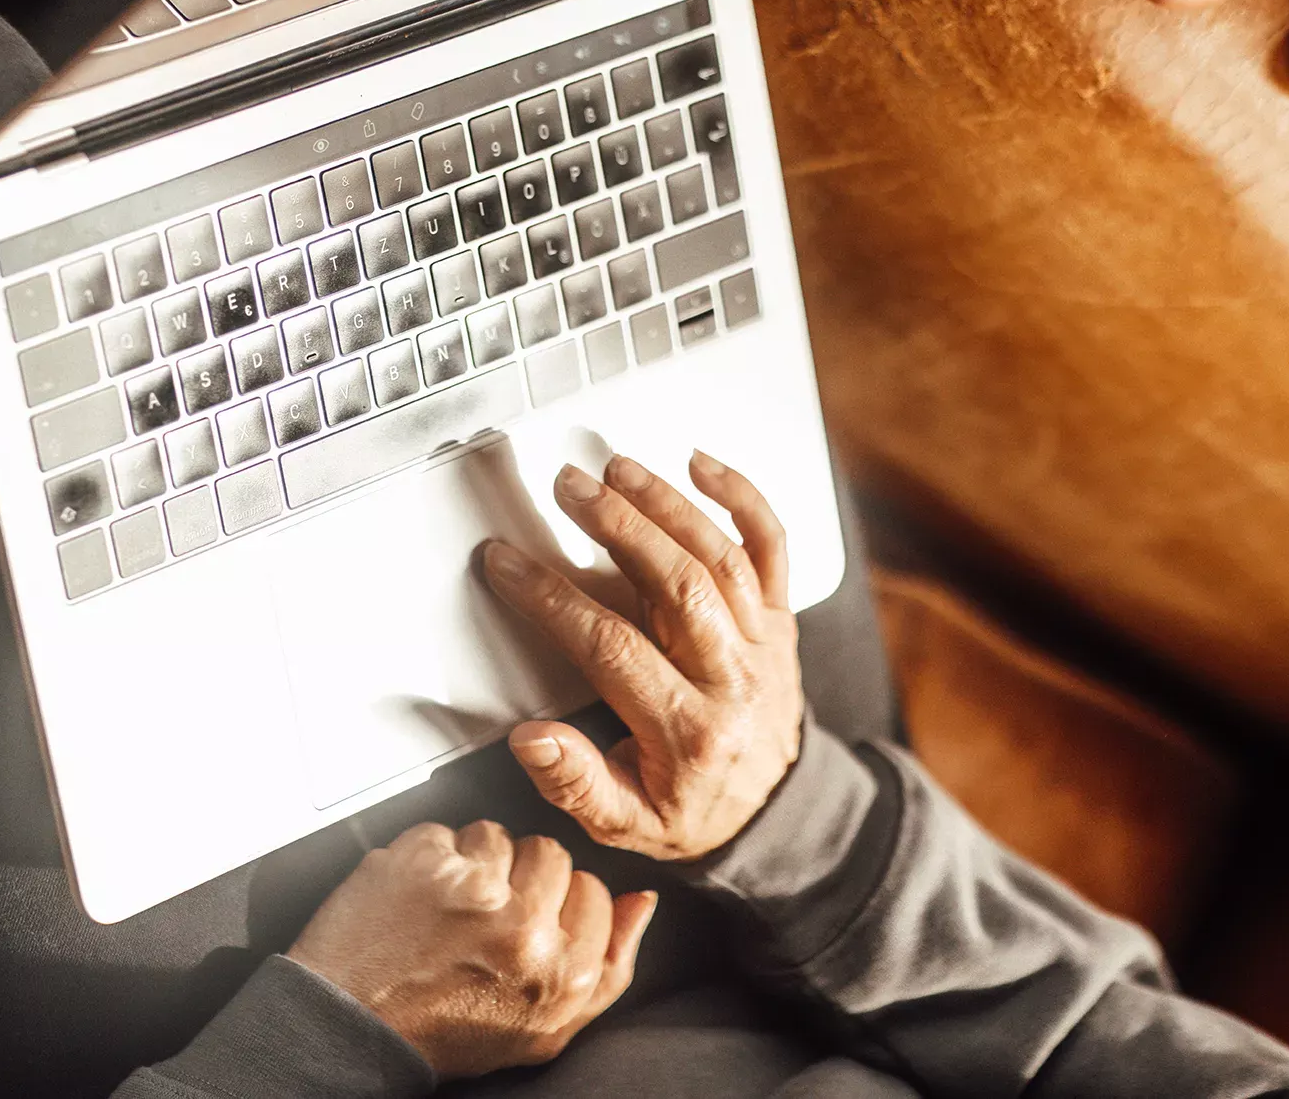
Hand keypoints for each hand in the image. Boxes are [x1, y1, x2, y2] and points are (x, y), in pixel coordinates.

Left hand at [287, 820, 656, 1077]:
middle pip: (551, 854)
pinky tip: (417, 896)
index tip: (531, 917)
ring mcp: (470, 888)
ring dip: (475, 861)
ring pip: (498, 834)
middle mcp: (523, 928)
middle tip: (486, 914)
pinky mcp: (421, 860)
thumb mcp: (547, 1028)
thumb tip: (641, 902)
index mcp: (563, 972)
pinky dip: (429, 857)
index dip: (560, 902)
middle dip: (521, 877)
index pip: (596, 892)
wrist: (355, 1027)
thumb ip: (609, 967)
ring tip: (448, 905)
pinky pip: (443, 831)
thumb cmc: (445, 1030)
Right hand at [480, 451, 803, 863]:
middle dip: (617, 527)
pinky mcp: (781, 618)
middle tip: (568, 489)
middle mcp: (733, 678)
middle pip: (677, 585)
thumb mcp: (626, 823)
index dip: (552, 599)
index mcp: (688, 729)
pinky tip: (702, 465)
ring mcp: (763, 642)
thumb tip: (531, 739)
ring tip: (614, 471)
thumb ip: (574, 782)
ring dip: (665, 504)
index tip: (507, 565)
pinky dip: (743, 498)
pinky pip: (772, 548)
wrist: (777, 814)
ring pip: (719, 557)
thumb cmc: (695, 811)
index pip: (611, 647)